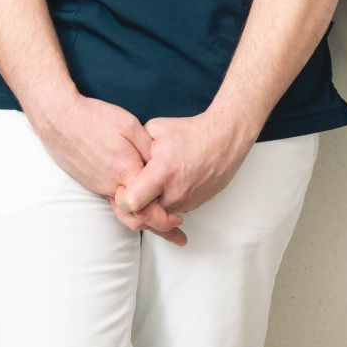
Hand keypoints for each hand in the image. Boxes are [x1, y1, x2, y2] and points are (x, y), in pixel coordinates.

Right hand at [31, 94, 178, 238]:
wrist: (58, 119)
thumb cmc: (95, 119)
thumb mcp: (130, 127)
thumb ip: (150, 149)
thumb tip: (164, 167)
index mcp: (125, 172)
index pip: (148, 208)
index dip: (166, 219)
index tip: (179, 219)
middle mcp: (110, 185)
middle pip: (137, 218)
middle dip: (160, 230)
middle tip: (178, 236)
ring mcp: (99, 186)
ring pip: (124, 213)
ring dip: (144, 220)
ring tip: (161, 226)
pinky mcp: (91, 182)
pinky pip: (114, 201)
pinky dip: (129, 208)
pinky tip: (138, 205)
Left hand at [127, 107, 257, 236]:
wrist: (224, 138)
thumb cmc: (190, 132)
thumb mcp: (155, 130)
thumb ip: (135, 148)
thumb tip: (123, 162)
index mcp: (162, 173)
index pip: (132, 203)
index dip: (121, 199)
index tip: (122, 189)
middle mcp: (175, 192)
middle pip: (144, 215)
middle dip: (135, 206)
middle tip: (133, 191)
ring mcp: (187, 201)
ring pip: (159, 216)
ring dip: (152, 206)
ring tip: (151, 185)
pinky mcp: (196, 204)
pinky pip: (173, 211)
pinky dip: (166, 203)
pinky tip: (167, 186)